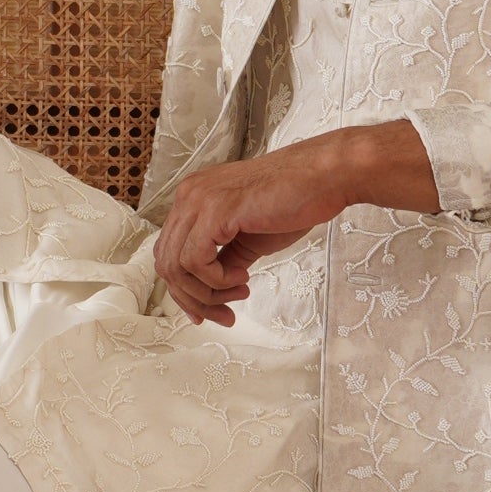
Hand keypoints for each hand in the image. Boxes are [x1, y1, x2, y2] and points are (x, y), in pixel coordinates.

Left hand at [153, 123, 441, 327]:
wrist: (324, 178)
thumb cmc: (293, 203)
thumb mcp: (248, 239)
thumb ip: (223, 259)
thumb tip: (207, 290)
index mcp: (192, 199)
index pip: (168, 253)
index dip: (184, 291)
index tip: (208, 313)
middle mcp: (188, 196)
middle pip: (166, 263)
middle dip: (195, 299)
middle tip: (226, 313)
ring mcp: (198, 200)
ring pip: (177, 266)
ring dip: (209, 292)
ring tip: (241, 290)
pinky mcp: (215, 210)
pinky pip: (196, 260)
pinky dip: (217, 279)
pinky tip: (244, 276)